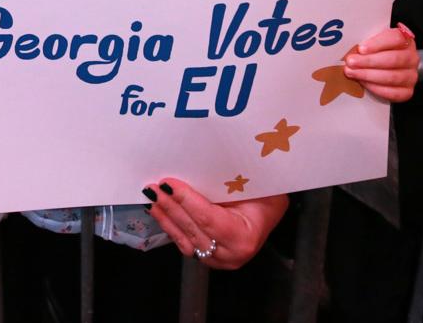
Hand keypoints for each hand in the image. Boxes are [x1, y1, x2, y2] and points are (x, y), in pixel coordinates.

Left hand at [144, 178, 286, 270]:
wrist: (270, 213)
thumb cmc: (266, 194)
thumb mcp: (255, 184)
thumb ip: (231, 181)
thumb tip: (200, 162)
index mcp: (244, 236)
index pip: (209, 218)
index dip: (187, 201)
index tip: (169, 183)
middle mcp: (231, 255)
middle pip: (193, 229)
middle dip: (171, 207)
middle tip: (153, 187)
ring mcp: (218, 260)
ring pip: (185, 238)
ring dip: (166, 217)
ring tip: (151, 198)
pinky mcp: (208, 258)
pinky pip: (185, 242)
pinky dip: (170, 225)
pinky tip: (159, 211)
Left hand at [345, 25, 417, 101]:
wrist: (389, 67)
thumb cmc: (379, 52)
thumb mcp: (375, 41)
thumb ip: (368, 42)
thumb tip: (350, 46)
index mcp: (405, 40)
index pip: (396, 38)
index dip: (378, 43)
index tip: (361, 48)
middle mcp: (411, 57)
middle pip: (393, 59)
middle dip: (369, 61)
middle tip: (351, 62)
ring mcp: (411, 75)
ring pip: (392, 76)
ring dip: (369, 75)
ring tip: (353, 73)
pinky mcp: (407, 91)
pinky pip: (393, 93)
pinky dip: (376, 88)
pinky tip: (364, 83)